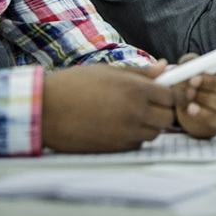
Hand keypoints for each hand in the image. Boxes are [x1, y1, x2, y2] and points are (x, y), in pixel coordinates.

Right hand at [41, 62, 174, 152]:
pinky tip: (118, 126)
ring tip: (130, 114)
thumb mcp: (108, 71)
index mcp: (134, 89)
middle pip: (168, 117)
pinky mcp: (115, 149)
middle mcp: (135, 112)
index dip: (167, 93)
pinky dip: (134, 137)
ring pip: (154, 133)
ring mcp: (126, 133)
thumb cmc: (73, 85)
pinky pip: (137, 144)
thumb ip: (139, 72)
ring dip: (149, 125)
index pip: (170, 95)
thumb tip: (163, 66)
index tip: (159, 91)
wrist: (45, 109)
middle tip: (148, 104)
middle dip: (162, 110)